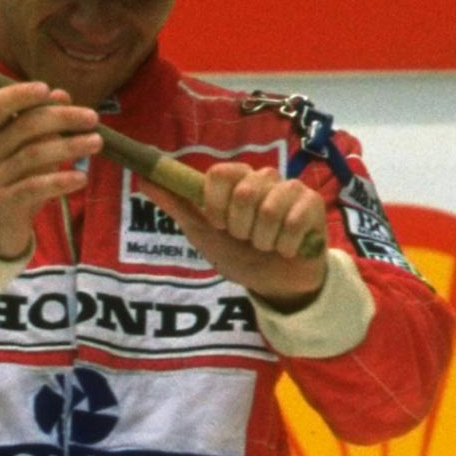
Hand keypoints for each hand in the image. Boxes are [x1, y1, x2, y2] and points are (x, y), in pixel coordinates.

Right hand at [0, 82, 100, 259]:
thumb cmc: (16, 180)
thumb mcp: (26, 150)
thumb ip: (41, 124)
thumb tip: (61, 94)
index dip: (18, 94)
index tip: (48, 89)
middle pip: (23, 127)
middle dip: (61, 118)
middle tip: (92, 118)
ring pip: (32, 155)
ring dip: (68, 146)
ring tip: (96, 142)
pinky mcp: (4, 204)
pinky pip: (33, 188)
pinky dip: (59, 181)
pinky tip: (81, 178)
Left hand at [144, 164, 327, 308]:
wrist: (275, 282)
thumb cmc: (238, 254)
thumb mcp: (202, 233)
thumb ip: (176, 206)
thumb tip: (143, 180)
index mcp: (234, 180)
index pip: (219, 174)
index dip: (216, 204)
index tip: (218, 224)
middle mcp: (262, 177)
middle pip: (244, 192)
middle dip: (240, 228)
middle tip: (245, 238)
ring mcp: (289, 188)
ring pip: (269, 210)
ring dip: (263, 240)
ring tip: (266, 245)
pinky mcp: (312, 203)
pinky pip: (295, 221)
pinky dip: (286, 245)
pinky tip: (287, 248)